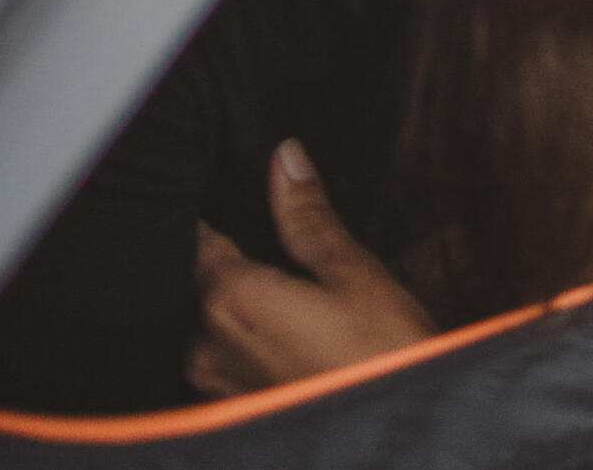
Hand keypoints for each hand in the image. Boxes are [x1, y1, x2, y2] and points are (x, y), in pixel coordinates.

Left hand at [187, 141, 436, 397]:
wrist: (392, 434)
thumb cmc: (381, 356)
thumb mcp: (353, 272)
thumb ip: (308, 216)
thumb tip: (284, 158)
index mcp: (230, 297)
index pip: (200, 236)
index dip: (219, 212)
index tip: (239, 198)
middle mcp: (205, 343)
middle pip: (202, 282)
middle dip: (237, 262)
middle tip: (286, 258)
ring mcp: (212, 382)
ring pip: (211, 323)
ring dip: (242, 307)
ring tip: (294, 301)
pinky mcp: (228, 409)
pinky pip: (222, 358)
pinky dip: (246, 342)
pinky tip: (290, 340)